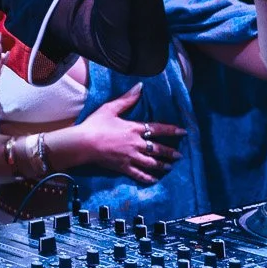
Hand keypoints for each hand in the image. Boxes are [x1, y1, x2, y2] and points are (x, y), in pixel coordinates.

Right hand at [66, 86, 181, 184]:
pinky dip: (147, 178)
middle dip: (170, 152)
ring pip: (151, 163)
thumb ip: (127, 99)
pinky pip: (139, 175)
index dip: (171, 131)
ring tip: (169, 167)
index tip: (183, 132)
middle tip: (179, 155)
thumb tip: (140, 86)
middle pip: (158, 149)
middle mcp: (136, 144)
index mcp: (134, 129)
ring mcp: (130, 157)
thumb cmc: (95, 124)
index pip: (158, 129)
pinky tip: (154, 180)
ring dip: (162, 165)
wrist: (83, 143)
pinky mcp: (123, 168)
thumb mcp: (110, 108)